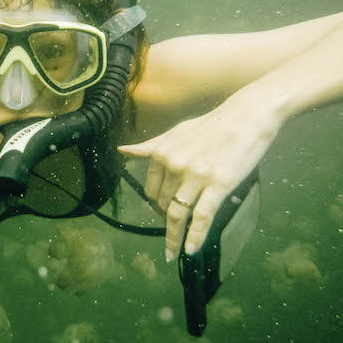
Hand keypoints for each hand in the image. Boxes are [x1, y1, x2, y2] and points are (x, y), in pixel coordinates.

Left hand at [118, 95, 281, 260]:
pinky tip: (190, 250)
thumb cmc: (212, 125)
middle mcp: (175, 164)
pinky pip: (202, 217)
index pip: (151, 190)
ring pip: (178, 214)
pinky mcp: (219, 184)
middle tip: (174, 229)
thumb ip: (151, 146)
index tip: (163, 213)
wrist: (247, 116)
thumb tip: (123, 151)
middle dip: (167, 219)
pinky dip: (194, 236)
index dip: (155, 205)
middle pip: (163, 204)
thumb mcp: (176, 133)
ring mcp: (196, 176)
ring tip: (172, 253)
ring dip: (174, 237)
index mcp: (162, 153)